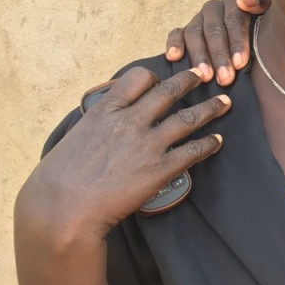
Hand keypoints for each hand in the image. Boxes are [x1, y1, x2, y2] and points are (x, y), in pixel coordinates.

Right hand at [17, 67, 230, 241]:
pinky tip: (217, 141)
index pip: (138, 78)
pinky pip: (192, 152)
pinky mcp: (160, 169)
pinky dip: (208, 144)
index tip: (162, 77)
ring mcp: (147, 145)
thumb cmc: (59, 178)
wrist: (63, 209)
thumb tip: (106, 123)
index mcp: (106, 111)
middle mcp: (130, 122)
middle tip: (204, 74)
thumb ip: (98, 125)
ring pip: (188, 118)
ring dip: (210, 108)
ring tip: (225, 103)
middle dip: (190, 80)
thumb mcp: (75, 136)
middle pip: (169, 91)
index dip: (154, 77)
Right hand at [165, 0, 271, 85]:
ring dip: (200, 56)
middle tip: (225, 78)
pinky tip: (174, 58)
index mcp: (234, 2)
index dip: (237, 42)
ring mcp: (197, 19)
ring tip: (205, 77)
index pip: (234, 19)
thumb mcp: (270, 14)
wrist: (257, 37)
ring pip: (195, 34)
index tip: (240, 64)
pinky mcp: (184, 30)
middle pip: (214, 30)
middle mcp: (214, 8)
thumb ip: (262, 3)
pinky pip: (176, 34)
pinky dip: (174, 44)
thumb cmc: (266, 29)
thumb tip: (243, 1)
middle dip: (220, 55)